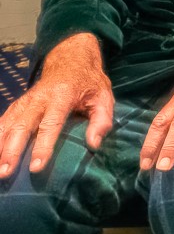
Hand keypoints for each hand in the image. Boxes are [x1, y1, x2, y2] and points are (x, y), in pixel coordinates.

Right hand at [0, 33, 114, 178]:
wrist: (71, 61)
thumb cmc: (89, 84)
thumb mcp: (104, 97)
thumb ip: (102, 120)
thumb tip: (94, 144)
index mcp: (62, 95)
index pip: (51, 123)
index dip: (43, 146)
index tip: (36, 167)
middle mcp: (39, 98)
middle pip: (22, 126)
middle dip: (12, 151)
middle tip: (5, 173)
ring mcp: (25, 101)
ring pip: (8, 125)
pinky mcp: (17, 105)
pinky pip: (3, 121)